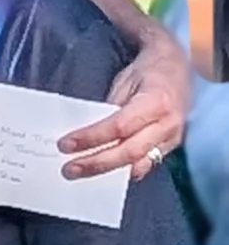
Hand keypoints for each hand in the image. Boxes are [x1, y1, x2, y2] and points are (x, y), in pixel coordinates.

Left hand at [59, 29, 187, 180]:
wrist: (178, 68)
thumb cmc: (148, 73)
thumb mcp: (124, 83)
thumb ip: (110, 110)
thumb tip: (87, 132)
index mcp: (155, 102)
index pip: (119, 127)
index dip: (91, 138)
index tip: (66, 144)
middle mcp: (168, 124)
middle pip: (129, 151)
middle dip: (96, 162)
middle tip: (70, 168)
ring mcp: (173, 137)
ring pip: (138, 162)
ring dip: (108, 171)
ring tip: (82, 174)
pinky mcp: (172, 145)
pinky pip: (148, 162)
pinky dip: (126, 170)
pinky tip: (106, 175)